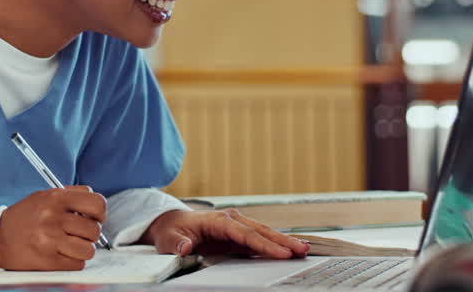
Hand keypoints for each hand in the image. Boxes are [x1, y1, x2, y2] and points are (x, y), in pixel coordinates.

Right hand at [0, 186, 107, 270]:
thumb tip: (96, 205)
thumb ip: (71, 195)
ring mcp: (50, 240)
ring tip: (71, 245)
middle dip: (90, 234)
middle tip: (79, 234)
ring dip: (83, 249)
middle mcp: (53, 217)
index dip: (100, 213)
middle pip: (94, 230)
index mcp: (55, 198)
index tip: (95, 218)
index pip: (97, 203)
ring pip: (89, 250)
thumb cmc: (24, 217)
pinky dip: (73, 261)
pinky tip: (62, 254)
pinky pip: (77, 264)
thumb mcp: (44, 196)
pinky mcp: (47, 260)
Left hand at [143, 208, 310, 258]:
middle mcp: (231, 220)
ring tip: (304, 249)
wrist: (170, 224)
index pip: (245, 234)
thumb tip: (186, 246)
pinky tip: (289, 250)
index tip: (281, 253)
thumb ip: (178, 243)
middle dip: (282, 241)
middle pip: (260, 231)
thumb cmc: (171, 231)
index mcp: (217, 220)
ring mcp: (236, 226)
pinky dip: (275, 244)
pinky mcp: (238, 234)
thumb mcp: (169, 239)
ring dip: (283, 241)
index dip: (264, 244)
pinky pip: (259, 239)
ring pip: (263, 233)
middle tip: (302, 250)